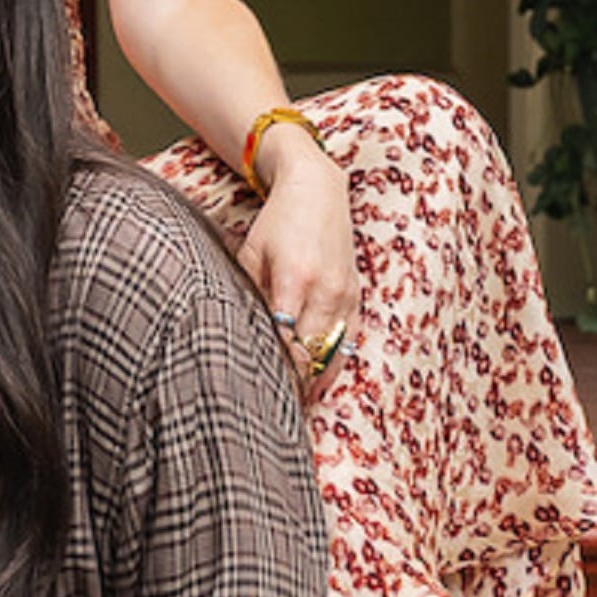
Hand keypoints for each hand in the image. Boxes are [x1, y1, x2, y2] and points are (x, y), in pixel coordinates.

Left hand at [234, 149, 358, 397]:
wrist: (317, 191)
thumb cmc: (276, 222)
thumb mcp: (250, 253)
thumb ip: (248, 292)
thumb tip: (239, 332)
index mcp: (293, 280)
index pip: (286, 339)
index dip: (275, 366)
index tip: (259, 386)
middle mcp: (325, 291)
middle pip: (312, 353)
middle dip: (294, 379)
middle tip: (272, 406)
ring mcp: (345, 294)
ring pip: (333, 353)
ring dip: (315, 379)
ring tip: (296, 404)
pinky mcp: (356, 296)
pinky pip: (349, 341)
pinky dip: (334, 363)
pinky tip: (318, 383)